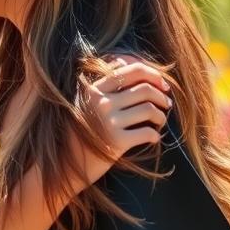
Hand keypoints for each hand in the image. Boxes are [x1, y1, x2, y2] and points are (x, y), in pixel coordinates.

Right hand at [72, 56, 172, 184]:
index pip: (131, 71)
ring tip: (159, 122)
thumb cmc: (77, 134)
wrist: (63, 167)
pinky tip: (153, 138)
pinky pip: (147, 133)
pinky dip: (155, 135)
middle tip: (166, 104)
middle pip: (144, 90)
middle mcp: (100, 103)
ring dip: (161, 116)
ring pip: (150, 110)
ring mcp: (108, 123)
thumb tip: (127, 63)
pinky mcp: (116, 143)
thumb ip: (102, 86)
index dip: (153, 75)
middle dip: (161, 96)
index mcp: (93, 90)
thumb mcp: (83, 105)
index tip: (163, 85)